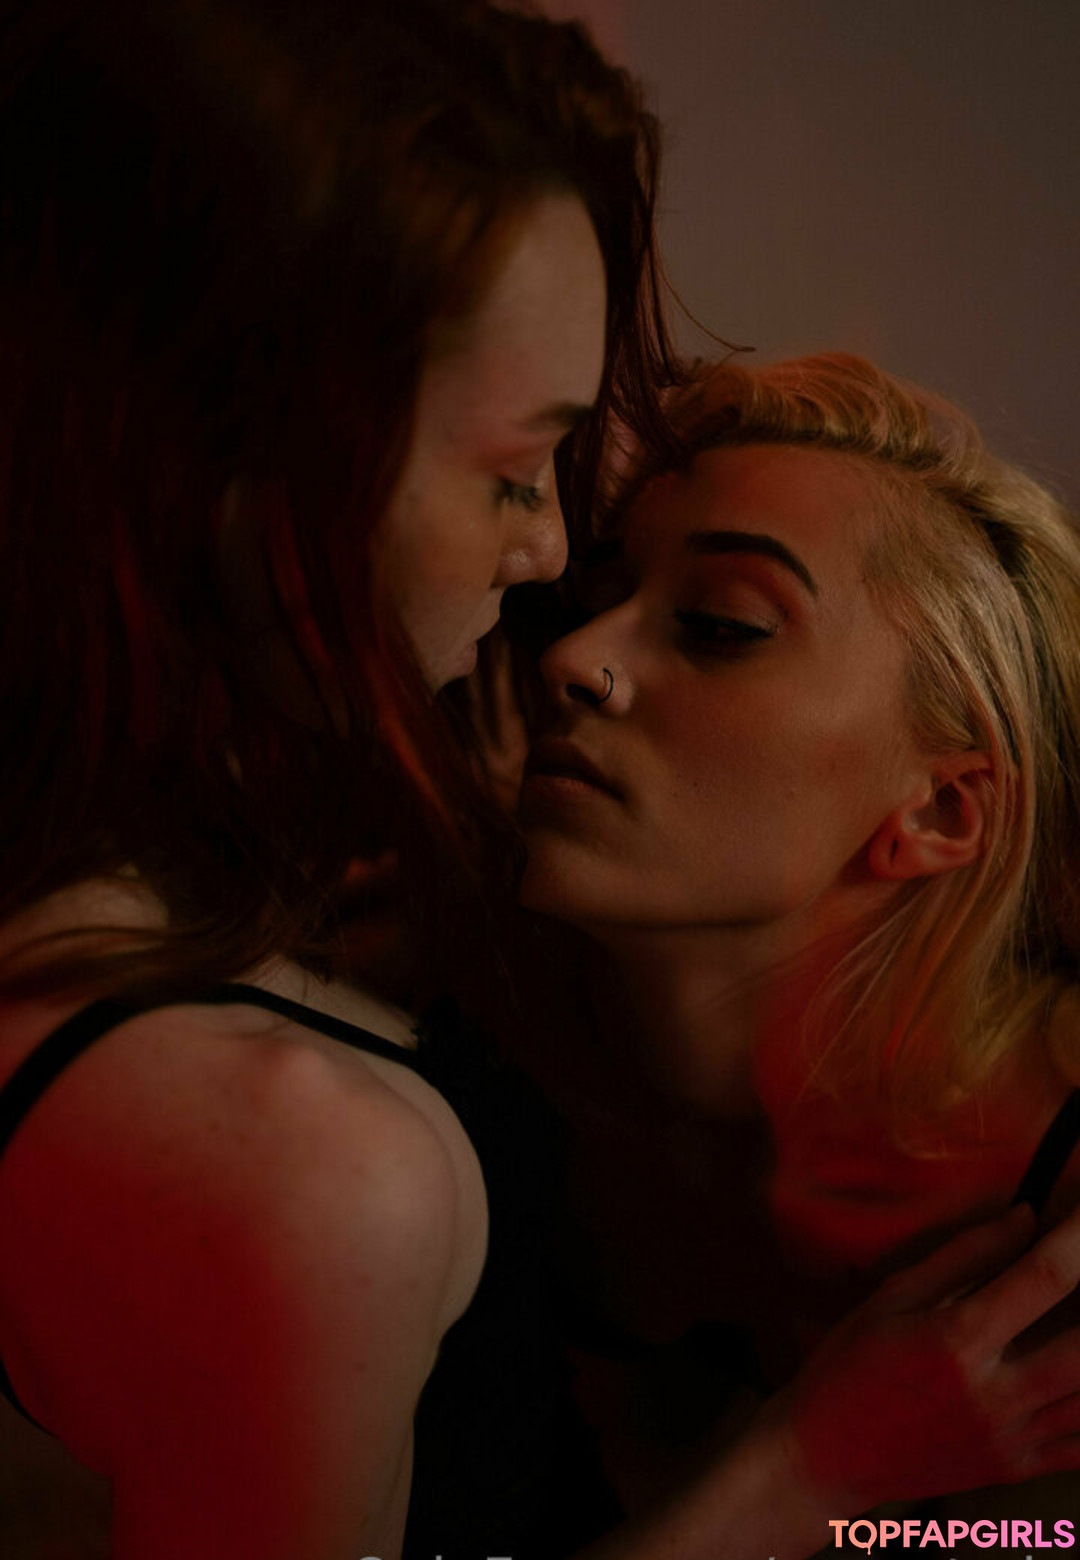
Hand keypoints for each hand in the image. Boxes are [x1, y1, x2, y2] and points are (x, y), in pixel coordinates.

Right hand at [774, 1203, 1079, 1508]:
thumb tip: (1025, 1217)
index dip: (1079, 1236)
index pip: (1046, 1277)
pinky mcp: (1019, 1467)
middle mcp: (997, 1393)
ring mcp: (1013, 1438)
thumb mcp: (893, 1297)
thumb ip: (965, 1255)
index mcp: (960, 1339)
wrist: (827, 1458)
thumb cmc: (851, 1367)